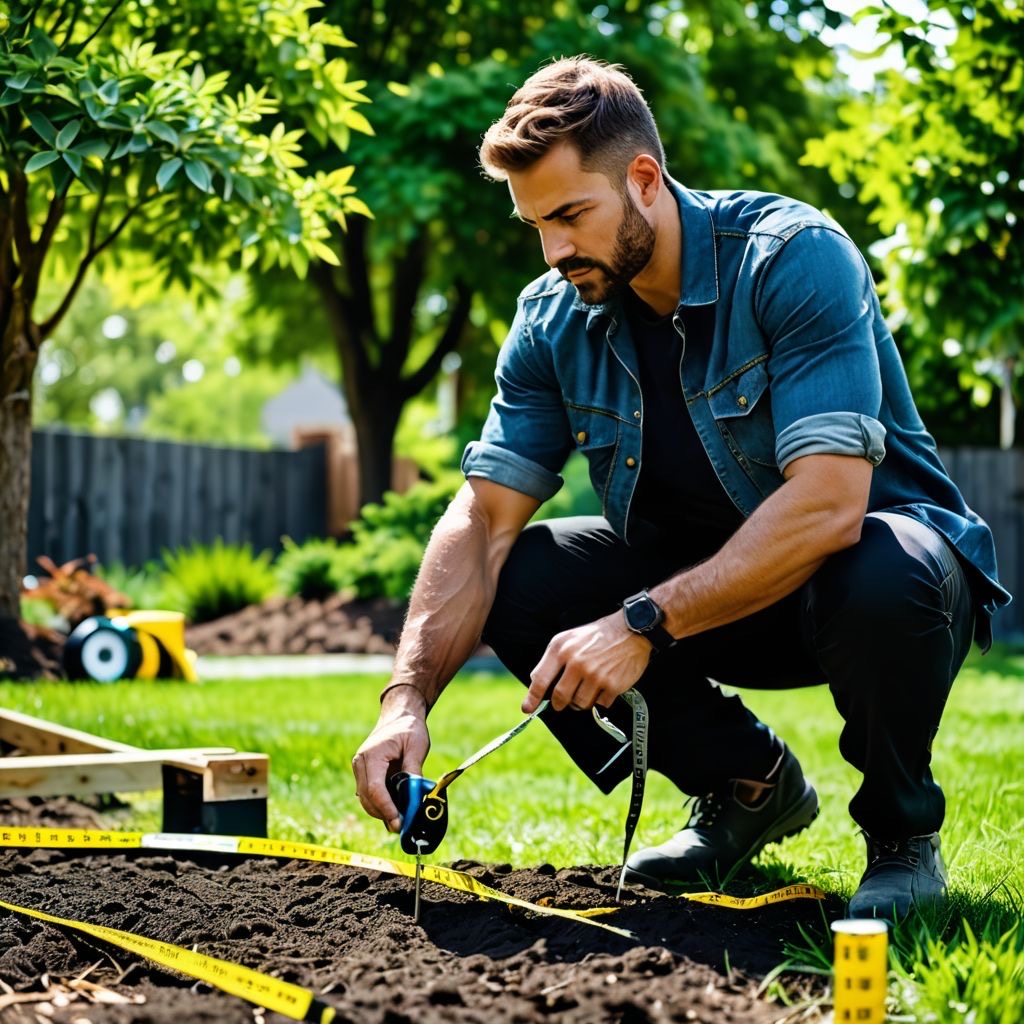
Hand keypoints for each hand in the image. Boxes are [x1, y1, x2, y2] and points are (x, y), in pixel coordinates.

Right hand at [351, 688, 429, 832]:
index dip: (386, 808)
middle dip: (383, 814)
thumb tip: (414, 797)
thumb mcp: (417, 747)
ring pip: (365, 799)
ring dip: (381, 811)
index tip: (398, 823)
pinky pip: (368, 793)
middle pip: (367, 797)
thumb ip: (413, 771)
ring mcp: (360, 768)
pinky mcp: (364, 773)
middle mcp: (360, 762)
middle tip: (402, 827)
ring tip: (400, 820)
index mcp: (372, 754)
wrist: (399, 716)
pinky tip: (395, 811)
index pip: (374, 789)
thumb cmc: (409, 729)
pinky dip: (380, 804)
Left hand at [522, 611, 651, 713]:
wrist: (630, 631)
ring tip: (588, 686)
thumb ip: (551, 659)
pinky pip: (600, 704)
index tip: (527, 709)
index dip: (532, 698)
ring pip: (580, 704)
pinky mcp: (613, 685)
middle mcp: (577, 663)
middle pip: (560, 698)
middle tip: (564, 701)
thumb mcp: (567, 638)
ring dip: (581, 701)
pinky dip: (600, 699)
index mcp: (562, 650)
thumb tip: (536, 683)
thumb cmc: (595, 636)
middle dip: (560, 703)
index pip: (541, 680)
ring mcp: (596, 676)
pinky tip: (604, 684)